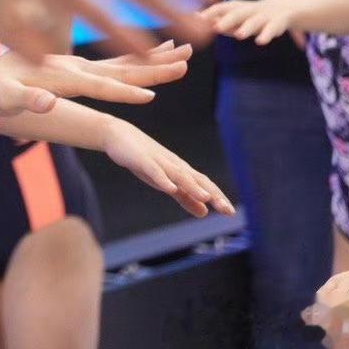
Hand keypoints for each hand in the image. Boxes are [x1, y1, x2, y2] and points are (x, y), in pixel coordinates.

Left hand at [0, 41, 192, 116]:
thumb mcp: (1, 97)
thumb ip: (23, 100)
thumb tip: (45, 102)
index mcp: (59, 74)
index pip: (96, 85)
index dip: (121, 92)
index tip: (149, 97)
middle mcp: (73, 65)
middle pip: (120, 67)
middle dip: (153, 65)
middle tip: (187, 59)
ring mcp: (77, 62)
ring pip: (124, 59)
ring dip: (155, 55)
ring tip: (185, 50)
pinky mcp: (77, 64)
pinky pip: (116, 59)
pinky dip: (140, 54)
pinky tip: (159, 50)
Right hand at [100, 116, 233, 217]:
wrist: (118, 135)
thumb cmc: (143, 160)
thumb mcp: (165, 182)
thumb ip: (185, 197)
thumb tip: (205, 212)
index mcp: (181, 171)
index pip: (204, 184)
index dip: (218, 197)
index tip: (230, 213)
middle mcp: (174, 165)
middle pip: (197, 180)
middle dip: (213, 194)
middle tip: (227, 210)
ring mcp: (159, 161)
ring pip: (179, 175)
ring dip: (193, 187)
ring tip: (206, 198)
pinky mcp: (142, 160)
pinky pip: (154, 170)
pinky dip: (164, 179)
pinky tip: (171, 188)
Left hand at [206, 0, 302, 45]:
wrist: (284, 9)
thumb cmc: (252, 16)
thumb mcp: (237, 18)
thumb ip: (218, 19)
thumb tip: (194, 18)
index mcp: (238, 8)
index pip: (223, 7)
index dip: (211, 12)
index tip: (197, 18)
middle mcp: (250, 10)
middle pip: (237, 13)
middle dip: (227, 20)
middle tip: (216, 27)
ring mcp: (264, 15)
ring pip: (255, 21)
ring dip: (247, 27)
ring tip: (239, 35)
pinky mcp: (278, 22)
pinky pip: (272, 28)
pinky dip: (266, 34)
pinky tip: (260, 41)